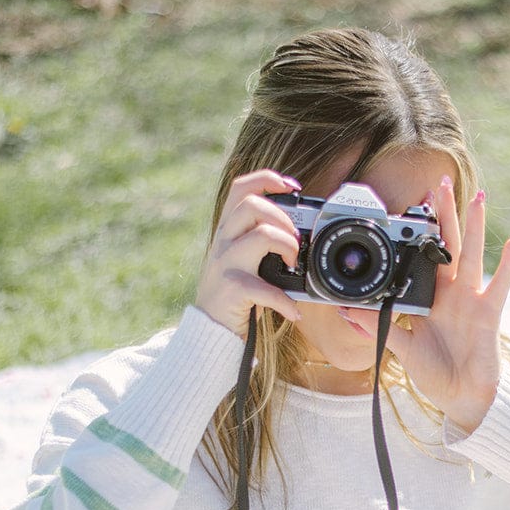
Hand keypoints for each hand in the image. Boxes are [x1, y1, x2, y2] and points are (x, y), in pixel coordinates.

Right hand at [195, 169, 304, 339]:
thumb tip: (299, 234)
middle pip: (252, 205)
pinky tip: (293, 311)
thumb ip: (259, 243)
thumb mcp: (241, 260)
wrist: (210, 329)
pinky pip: (266, 288)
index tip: (291, 187)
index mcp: (227, 231)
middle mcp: (224, 242)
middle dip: (283, 218)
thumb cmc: (234, 294)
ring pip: (262, 235)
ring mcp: (227, 264)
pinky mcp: (233, 289)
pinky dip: (286, 302)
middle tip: (293, 241)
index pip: (241, 188)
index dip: (266, 179)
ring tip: (293, 264)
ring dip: (288, 246)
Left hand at [339, 175, 509, 432]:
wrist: (461, 399)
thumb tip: (348, 311)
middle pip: (447, 245)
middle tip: (439, 182)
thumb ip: (379, 327)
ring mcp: (472, 300)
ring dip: (475, 226)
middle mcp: (452, 293)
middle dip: (444, 215)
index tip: (412, 204)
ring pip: (472, 256)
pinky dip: (508, 263)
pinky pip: (499, 284)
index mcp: (430, 298)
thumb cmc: (435, 374)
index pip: (423, 257)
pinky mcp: (488, 314)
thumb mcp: (402, 348)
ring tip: (478, 196)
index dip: (418, 233)